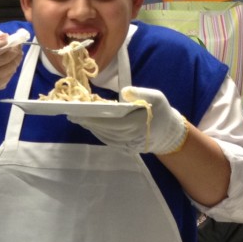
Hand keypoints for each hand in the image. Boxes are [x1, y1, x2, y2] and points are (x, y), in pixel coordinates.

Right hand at [0, 30, 24, 94]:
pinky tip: (12, 61)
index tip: (7, 39)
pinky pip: (11, 74)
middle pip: (3, 58)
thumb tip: (4, 36)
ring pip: (10, 67)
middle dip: (13, 49)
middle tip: (17, 43)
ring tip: (17, 51)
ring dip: (16, 57)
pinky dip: (14, 66)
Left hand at [69, 86, 188, 154]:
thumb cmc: (161, 111)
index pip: (113, 123)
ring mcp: (129, 145)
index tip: (80, 114)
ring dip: (91, 129)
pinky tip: (90, 126)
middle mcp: (133, 137)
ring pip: (106, 137)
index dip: (95, 120)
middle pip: (106, 131)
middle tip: (73, 116)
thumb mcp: (156, 97)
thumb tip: (124, 92)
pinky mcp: (127, 149)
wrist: (169, 133)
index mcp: (139, 124)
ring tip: (78, 119)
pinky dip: (99, 134)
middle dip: (89, 123)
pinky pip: (109, 141)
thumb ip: (140, 93)